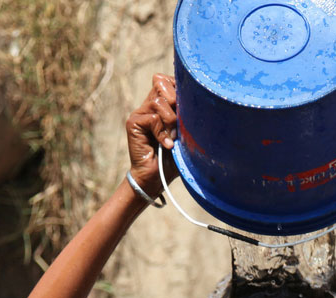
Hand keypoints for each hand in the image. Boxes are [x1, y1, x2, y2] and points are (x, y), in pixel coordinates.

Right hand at [126, 74, 178, 198]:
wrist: (155, 179)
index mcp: (162, 104)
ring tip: (173, 138)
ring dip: (171, 120)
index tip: (187, 107)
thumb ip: (188, 118)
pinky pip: (153, 118)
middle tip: (180, 123)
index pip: (167, 80)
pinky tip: (166, 145)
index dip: (178, 87)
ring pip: (159, 100)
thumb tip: (202, 102)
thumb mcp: (185, 135)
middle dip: (175, 101)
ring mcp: (140, 113)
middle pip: (161, 82)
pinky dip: (162, 132)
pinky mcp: (134, 123)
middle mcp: (149, 105)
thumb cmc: (173, 159)